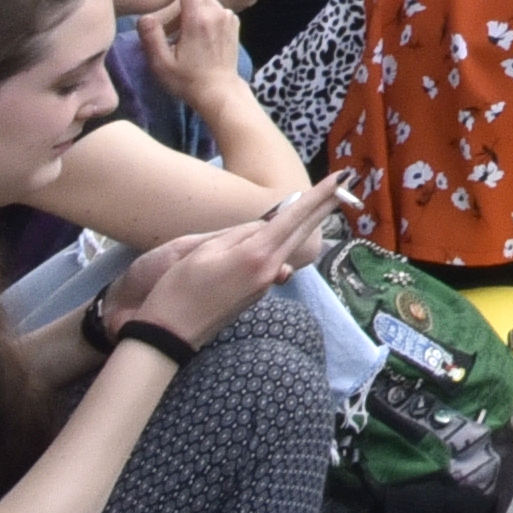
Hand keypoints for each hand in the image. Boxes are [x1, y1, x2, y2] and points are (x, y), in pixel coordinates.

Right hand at [109, 184, 331, 343]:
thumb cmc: (179, 289)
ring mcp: (265, 285)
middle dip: (324, 206)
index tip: (343, 177)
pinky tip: (269, 239)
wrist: (169, 335)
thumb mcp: (204, 251)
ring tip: (309, 205)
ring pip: (287, 246)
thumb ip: (240, 234)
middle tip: (344, 184)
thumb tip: (265, 227)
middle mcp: (268, 270)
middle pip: (302, 232)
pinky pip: (272, 262)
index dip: (320, 195)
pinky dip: (276, 246)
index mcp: (257, 254)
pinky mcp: (257, 295)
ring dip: (298, 226)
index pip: (296, 217)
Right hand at [137, 0, 248, 97]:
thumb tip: (144, 17)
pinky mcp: (233, 24)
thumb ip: (151, 38)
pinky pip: (217, 7)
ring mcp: (228, 18)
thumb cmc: (188, 80)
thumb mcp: (162, 64)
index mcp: (198, 19)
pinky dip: (206, 3)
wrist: (220, 91)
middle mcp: (217, 13)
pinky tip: (196, 10)